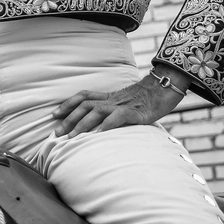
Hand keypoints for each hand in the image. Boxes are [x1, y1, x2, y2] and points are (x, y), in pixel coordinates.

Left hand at [52, 70, 188, 137]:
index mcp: (110, 97)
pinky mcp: (135, 112)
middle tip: (56, 133)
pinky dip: (106, 126)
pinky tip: (97, 135)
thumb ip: (117, 111)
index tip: (54, 114)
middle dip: (68, 118)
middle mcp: (113, 99)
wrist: (168, 86)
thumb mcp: (130, 103)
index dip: (68, 104)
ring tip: (71, 137)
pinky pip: (117, 118)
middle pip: (84, 105)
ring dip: (81, 124)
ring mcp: (123, 105)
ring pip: (96, 111)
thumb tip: (105, 125)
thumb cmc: (151, 98)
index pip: (84, 96)